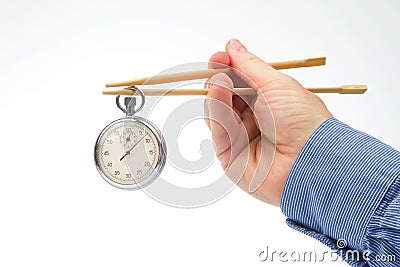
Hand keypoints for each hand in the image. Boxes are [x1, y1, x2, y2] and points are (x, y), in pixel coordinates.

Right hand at [204, 39, 331, 205]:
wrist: (311, 161)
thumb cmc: (303, 121)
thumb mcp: (277, 84)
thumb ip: (250, 66)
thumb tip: (232, 46)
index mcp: (269, 103)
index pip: (241, 83)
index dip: (229, 69)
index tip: (220, 56)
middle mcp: (254, 120)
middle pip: (226, 98)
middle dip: (219, 80)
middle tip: (216, 65)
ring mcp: (242, 139)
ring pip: (219, 113)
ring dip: (217, 93)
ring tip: (219, 81)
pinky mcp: (231, 157)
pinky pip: (219, 131)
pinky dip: (216, 111)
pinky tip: (217, 93)